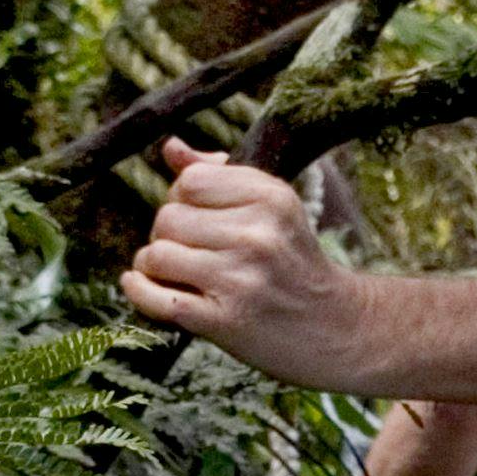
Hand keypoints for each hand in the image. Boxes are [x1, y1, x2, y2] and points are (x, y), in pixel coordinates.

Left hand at [121, 146, 372, 388]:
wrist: (336, 328)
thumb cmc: (295, 263)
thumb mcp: (273, 209)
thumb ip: (219, 175)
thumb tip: (171, 147)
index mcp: (271, 198)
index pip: (189, 181)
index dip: (183, 198)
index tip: (197, 218)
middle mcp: (257, 235)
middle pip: (168, 218)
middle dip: (167, 234)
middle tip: (188, 252)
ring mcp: (241, 279)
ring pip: (157, 255)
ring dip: (154, 266)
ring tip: (176, 274)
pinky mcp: (225, 321)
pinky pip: (158, 298)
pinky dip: (140, 292)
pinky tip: (139, 285)